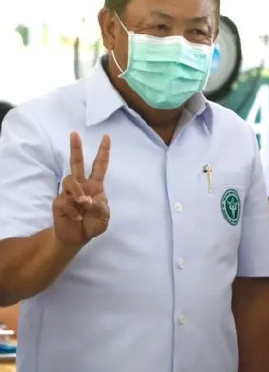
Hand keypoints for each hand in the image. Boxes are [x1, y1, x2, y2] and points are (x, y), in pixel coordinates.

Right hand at [53, 132, 110, 246]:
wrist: (78, 237)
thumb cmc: (93, 223)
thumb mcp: (104, 216)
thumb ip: (99, 206)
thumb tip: (86, 199)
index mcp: (95, 185)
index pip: (99, 165)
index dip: (103, 152)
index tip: (107, 137)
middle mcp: (81, 185)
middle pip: (76, 163)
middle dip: (75, 148)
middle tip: (74, 133)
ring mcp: (68, 192)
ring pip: (70, 181)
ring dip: (78, 194)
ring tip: (83, 206)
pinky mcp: (59, 202)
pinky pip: (65, 200)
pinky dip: (73, 211)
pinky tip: (77, 217)